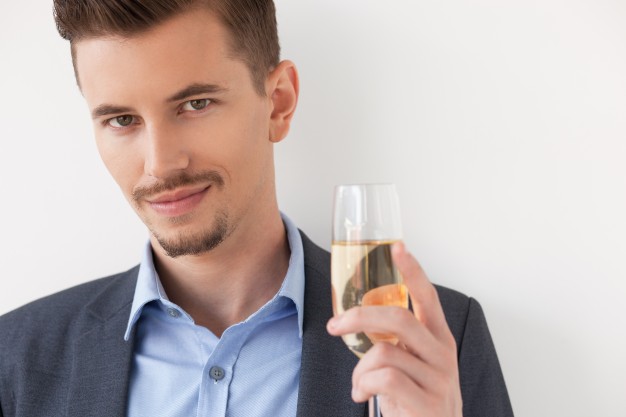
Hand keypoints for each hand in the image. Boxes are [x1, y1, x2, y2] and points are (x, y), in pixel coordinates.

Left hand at [327, 242, 462, 416]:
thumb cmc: (419, 398)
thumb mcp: (416, 366)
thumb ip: (399, 343)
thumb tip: (359, 321)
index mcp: (439, 339)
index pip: (428, 297)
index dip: (413, 271)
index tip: (397, 247)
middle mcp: (443, 354)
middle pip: (398, 318)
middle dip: (359, 317)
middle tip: (335, 326)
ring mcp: (439, 379)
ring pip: (383, 353)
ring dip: (359, 370)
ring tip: (359, 385)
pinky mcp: (427, 403)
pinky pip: (384, 379)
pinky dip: (363, 386)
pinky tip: (363, 396)